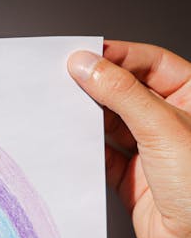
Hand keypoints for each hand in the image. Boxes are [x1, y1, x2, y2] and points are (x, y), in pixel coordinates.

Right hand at [68, 41, 190, 237]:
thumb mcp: (163, 127)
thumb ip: (122, 93)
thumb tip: (89, 65)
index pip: (150, 63)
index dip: (117, 56)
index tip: (83, 54)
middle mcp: (174, 124)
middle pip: (128, 91)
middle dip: (98, 85)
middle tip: (65, 78)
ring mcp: (154, 154)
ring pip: (113, 124)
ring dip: (89, 118)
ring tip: (63, 108)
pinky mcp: (135, 183)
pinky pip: (103, 159)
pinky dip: (85, 151)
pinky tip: (71, 143)